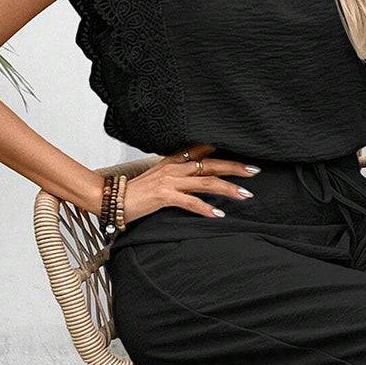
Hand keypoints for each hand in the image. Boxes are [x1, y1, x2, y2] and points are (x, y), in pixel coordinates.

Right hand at [124, 143, 259, 222]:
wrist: (110, 198)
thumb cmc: (134, 192)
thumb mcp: (158, 178)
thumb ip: (176, 175)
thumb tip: (195, 179)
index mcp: (173, 161)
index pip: (202, 150)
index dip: (223, 151)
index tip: (243, 154)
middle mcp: (174, 168)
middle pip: (211, 164)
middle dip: (235, 167)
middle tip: (255, 170)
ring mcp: (169, 181)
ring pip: (206, 182)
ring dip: (228, 188)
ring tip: (246, 195)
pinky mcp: (164, 196)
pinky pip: (190, 202)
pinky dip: (206, 208)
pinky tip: (219, 214)